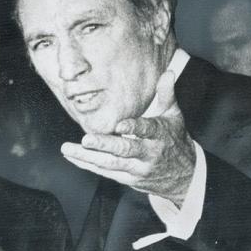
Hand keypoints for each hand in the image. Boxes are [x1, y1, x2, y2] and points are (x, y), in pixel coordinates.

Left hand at [59, 70, 194, 203]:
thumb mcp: (174, 115)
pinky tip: (73, 157)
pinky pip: (105, 172)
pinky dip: (88, 165)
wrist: (182, 176)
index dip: (134, 128)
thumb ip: (166, 94)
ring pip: (111, 163)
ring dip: (88, 157)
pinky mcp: (127, 178)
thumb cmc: (174, 139)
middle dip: (105, 145)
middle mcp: (148, 154)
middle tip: (87, 140)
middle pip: (125, 150)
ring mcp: (137, 169)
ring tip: (68, 149)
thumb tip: (167, 72)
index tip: (120, 125)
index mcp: (160, 136)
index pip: (147, 131)